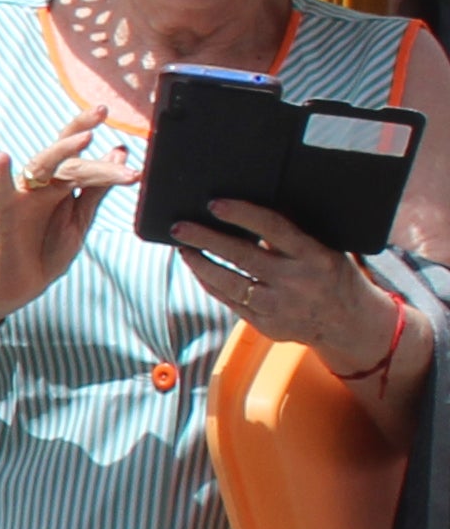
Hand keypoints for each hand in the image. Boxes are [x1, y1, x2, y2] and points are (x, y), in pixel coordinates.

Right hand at [0, 115, 125, 332]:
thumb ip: (98, 187)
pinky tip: (3, 157)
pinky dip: (1, 174)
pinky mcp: (4, 212)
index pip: (77, 152)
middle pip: (64, 156)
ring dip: (61, 150)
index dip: (88, 129)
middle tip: (103, 116)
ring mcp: (21, 196)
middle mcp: (40, 184)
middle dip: (81, 134)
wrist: (22, 283)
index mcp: (60, 184)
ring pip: (42, 166)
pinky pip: (1, 191)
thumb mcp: (81, 217)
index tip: (107, 110)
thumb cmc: (48, 249)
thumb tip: (119, 150)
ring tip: (85, 138)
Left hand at [172, 195, 398, 370]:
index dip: (241, 214)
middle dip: (205, 239)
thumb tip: (250, 206)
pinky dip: (210, 283)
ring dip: (200, 264)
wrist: (350, 323)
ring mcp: (279, 306)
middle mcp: (295, 281)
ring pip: (228, 283)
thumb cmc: (333, 275)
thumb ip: (294, 233)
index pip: (273, 228)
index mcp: (314, 255)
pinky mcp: (266, 324)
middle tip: (179, 227)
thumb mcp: (325, 249)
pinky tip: (199, 269)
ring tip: (183, 248)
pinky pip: (229, 301)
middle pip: (241, 256)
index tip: (214, 204)